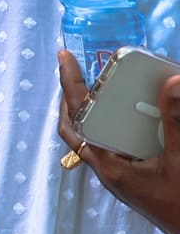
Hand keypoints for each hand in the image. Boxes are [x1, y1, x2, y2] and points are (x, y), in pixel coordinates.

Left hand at [58, 50, 179, 233]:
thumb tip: (171, 82)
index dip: (69, 87)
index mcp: (109, 165)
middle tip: (87, 66)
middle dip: (81, 95)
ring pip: (103, 134)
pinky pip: (125, 143)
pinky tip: (146, 113)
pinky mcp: (139, 176)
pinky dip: (129, 124)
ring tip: (116, 83)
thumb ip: (175, 122)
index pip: (76, 119)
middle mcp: (110, 168)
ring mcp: (124, 173)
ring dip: (107, 109)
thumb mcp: (179, 160)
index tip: (65, 58)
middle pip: (82, 124)